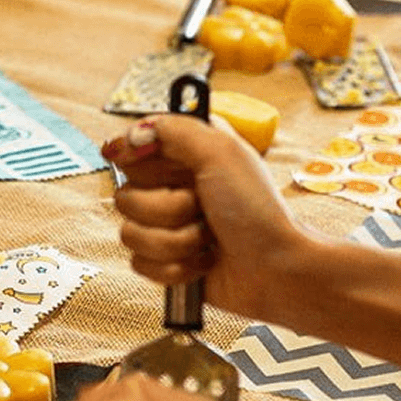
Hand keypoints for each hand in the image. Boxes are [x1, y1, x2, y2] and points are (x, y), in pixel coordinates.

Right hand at [102, 114, 304, 321]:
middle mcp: (170, 187)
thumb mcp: (221, 152)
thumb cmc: (257, 210)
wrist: (276, 269)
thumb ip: (172, 131)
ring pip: (129, 234)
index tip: (170, 171)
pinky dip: (174, 267)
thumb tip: (126, 137)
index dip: (143, 163)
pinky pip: (139, 263)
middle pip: (124, 196)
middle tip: (202, 209)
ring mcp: (165, 226)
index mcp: (183, 154)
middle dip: (167, 210)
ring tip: (207, 240)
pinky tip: (201, 262)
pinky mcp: (163, 260)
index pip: (130, 150)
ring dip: (175, 241)